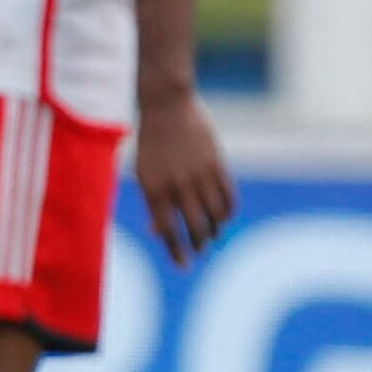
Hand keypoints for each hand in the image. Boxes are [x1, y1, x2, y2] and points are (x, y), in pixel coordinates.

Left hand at [133, 89, 235, 264]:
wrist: (167, 106)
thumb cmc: (151, 143)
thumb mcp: (143, 173)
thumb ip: (153, 203)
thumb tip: (158, 232)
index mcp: (154, 188)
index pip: (168, 230)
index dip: (177, 251)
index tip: (184, 266)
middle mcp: (178, 184)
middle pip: (195, 226)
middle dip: (199, 244)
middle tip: (200, 250)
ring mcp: (199, 174)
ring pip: (214, 214)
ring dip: (215, 230)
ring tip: (213, 235)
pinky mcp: (216, 163)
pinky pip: (228, 196)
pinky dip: (229, 211)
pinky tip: (226, 217)